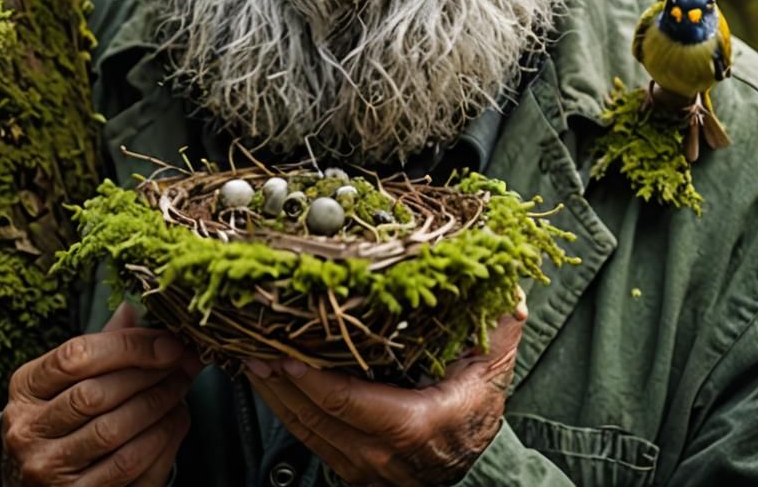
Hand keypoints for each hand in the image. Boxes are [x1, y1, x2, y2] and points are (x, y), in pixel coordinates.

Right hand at [0, 303, 200, 486]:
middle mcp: (27, 431)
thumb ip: (101, 345)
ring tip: (183, 387)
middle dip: (151, 375)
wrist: (41, 480)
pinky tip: (175, 420)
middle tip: (185, 363)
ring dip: (160, 406)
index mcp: (25, 387)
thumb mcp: (68, 377)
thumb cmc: (65, 416)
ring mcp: (46, 470)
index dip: (130, 346)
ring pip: (113, 432)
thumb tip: (136, 308)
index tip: (170, 343)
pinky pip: (126, 467)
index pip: (77, 356)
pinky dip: (160, 440)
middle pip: (97, 394)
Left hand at [245, 294, 526, 486]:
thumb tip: (506, 289)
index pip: (352, 405)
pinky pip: (311, 440)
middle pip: (318, 419)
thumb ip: (499, 323)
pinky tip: (272, 386)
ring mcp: (366, 469)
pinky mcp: (352, 470)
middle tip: (252, 346)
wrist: (480, 462)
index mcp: (418, 426)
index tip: (286, 354)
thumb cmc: (480, 405)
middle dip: (281, 383)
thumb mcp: (495, 360)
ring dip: (276, 397)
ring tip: (251, 361)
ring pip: (307, 433)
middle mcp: (386, 457)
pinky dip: (288, 411)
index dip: (314, 380)